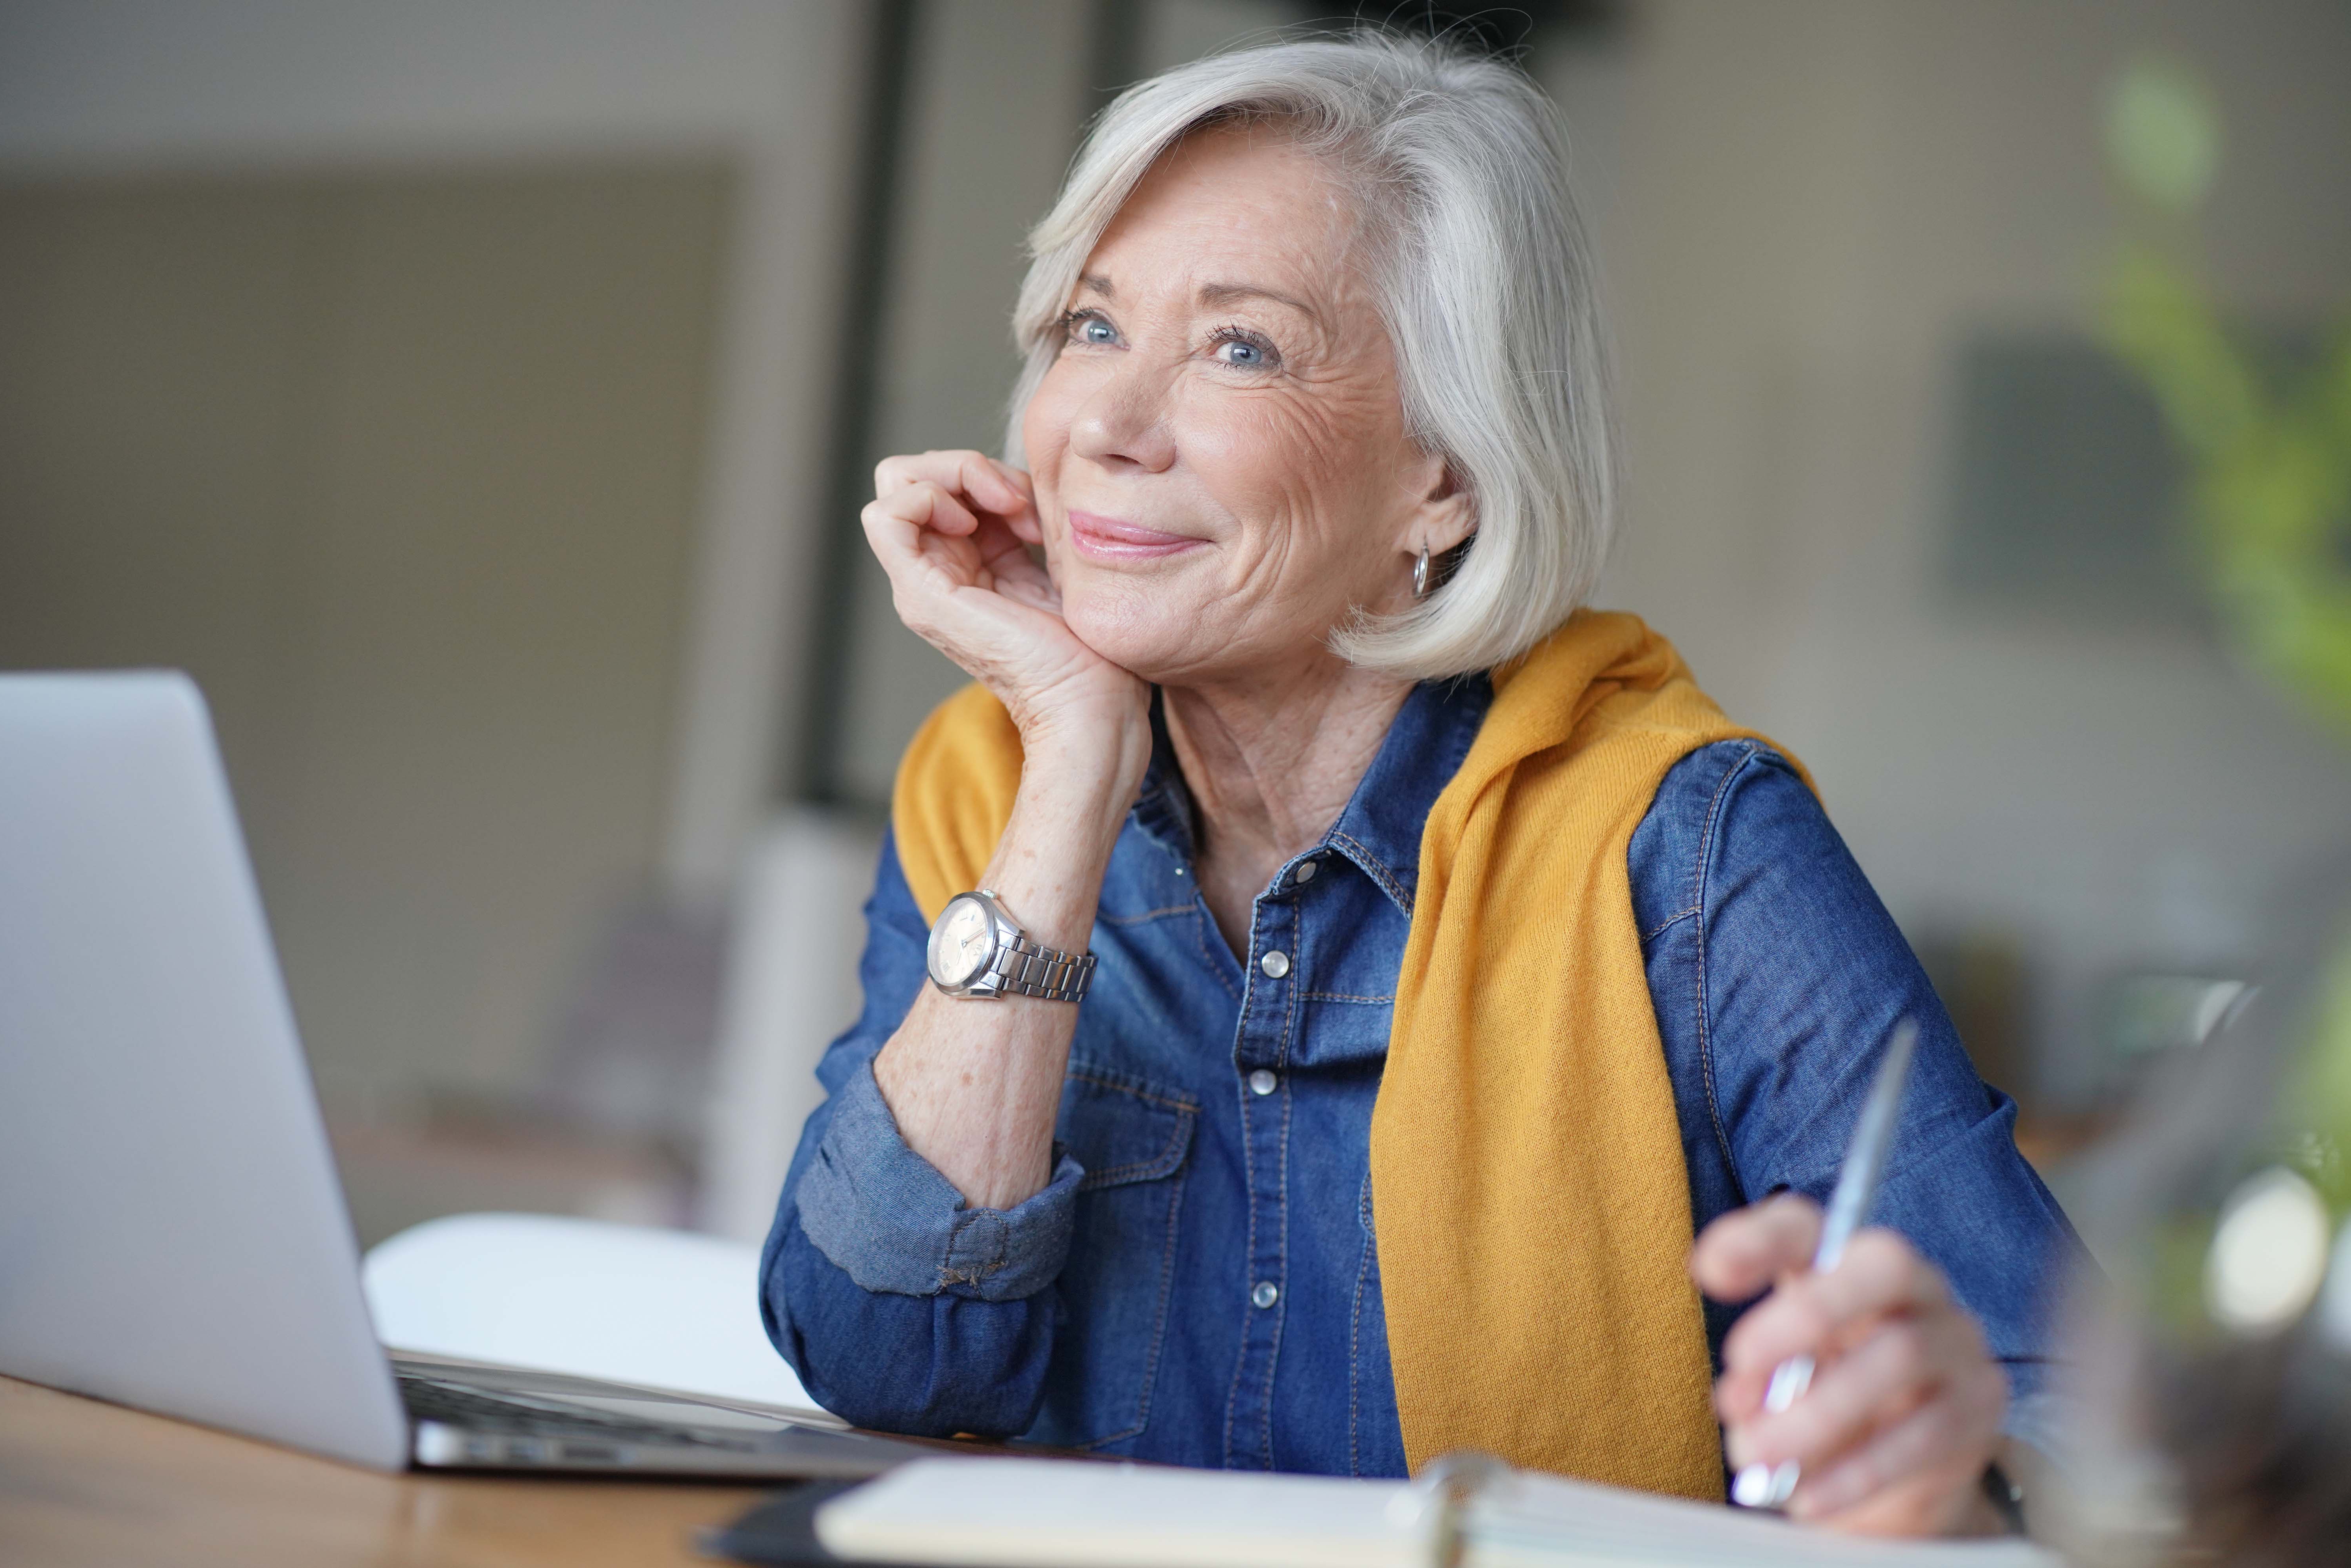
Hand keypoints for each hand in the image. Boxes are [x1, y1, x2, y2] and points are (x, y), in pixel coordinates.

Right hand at [864, 450, 1146, 753]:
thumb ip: (1030, 525)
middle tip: (1018, 500)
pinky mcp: (921, 595)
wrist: (1091, 704)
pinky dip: (930, 497)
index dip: (989, 473)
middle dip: (966, 465)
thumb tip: (1024, 481)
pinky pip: (887, 516)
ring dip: (953, 475)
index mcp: (967, 566)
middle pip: (912, 477)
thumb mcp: (1057, 566)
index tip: (1037, 507)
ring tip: (1005, 508)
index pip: (944, 483)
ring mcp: (922, 586)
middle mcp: (935, 574)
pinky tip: (975, 521)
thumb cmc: (1091, 651)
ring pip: (896, 485)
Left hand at [1691, 1193, 2009, 1535]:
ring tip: (1757, 1453)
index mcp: (1846, 1261)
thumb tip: (1741, 1400)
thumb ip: (1755, 1375)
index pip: (1808, 1225)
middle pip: (1884, 1264)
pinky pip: (1924, 1433)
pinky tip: (1806, 1496)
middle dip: (1808, 1310)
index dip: (1758, 1238)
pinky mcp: (1979, 1406)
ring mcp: (1956, 1341)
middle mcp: (1914, 1285)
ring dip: (1818, 1409)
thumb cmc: (1826, 1395)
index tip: (1707, 1274)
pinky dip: (1856, 1470)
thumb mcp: (1779, 1377)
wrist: (1896, 1467)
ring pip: (1901, 1354)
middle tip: (1740, 1361)